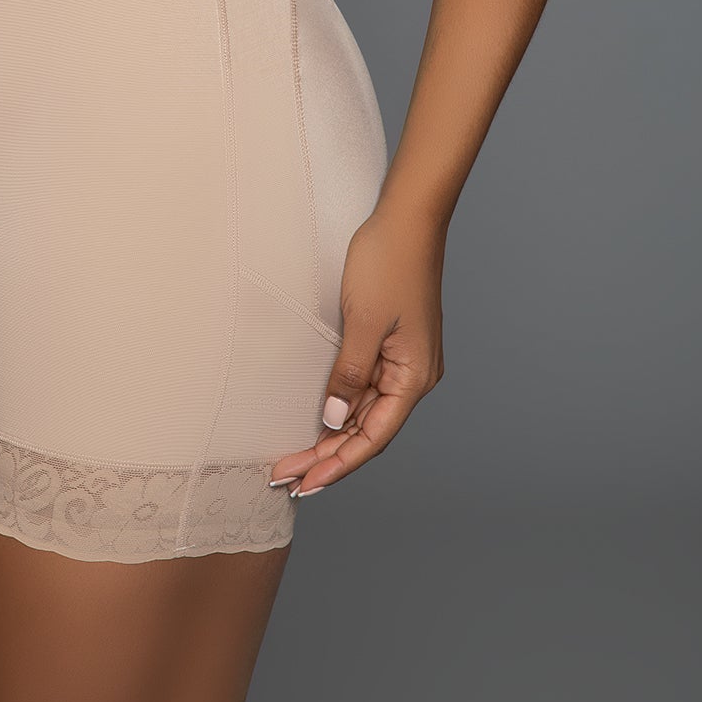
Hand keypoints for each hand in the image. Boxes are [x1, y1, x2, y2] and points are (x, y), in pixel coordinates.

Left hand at [268, 205, 445, 501]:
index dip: (339, 464)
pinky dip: (340, 407)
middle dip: (328, 457)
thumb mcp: (361, 322)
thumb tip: (334, 419)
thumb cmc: (387, 263)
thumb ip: (349, 374)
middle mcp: (413, 375)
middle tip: (286, 479)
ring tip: (295, 460)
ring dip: (332, 436)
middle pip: (368, 430)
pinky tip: (317, 422)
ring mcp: (402, 360)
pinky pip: (364, 388)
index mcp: (415, 376)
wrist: (405, 218)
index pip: (374, 437)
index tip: (305, 483)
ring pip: (364, 412)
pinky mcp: (389, 344)